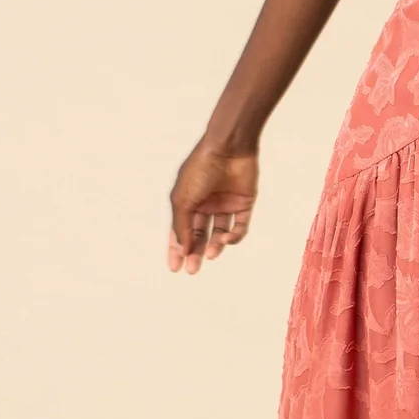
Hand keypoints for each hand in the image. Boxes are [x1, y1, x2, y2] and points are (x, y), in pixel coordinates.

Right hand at [167, 139, 258, 273]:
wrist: (228, 149)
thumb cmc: (200, 170)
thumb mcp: (183, 200)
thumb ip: (181, 226)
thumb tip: (183, 250)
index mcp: (187, 201)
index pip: (180, 230)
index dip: (177, 249)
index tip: (174, 268)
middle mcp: (206, 204)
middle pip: (200, 235)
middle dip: (196, 252)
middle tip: (193, 269)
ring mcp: (225, 204)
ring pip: (219, 233)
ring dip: (215, 245)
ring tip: (211, 254)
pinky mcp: (244, 204)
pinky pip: (239, 226)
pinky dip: (234, 236)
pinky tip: (227, 239)